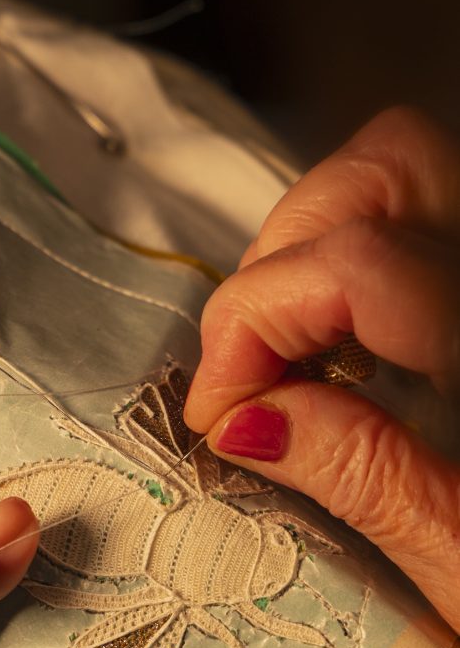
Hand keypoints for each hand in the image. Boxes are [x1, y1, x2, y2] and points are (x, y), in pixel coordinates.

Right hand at [185, 107, 459, 633]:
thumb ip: (367, 478)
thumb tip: (246, 419)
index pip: (361, 264)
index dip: (255, 322)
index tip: (220, 410)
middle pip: (388, 169)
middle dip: (282, 257)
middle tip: (250, 367)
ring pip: (408, 172)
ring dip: (316, 247)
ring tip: (290, 353)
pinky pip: (427, 218)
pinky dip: (358, 262)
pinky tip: (347, 344)